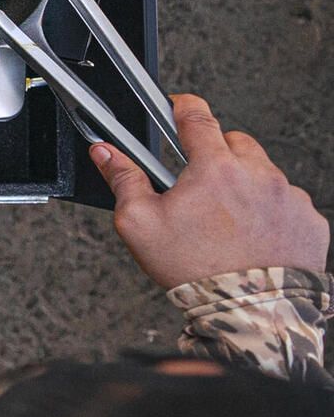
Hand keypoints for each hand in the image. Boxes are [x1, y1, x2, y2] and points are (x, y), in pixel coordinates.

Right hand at [93, 95, 328, 289]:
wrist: (250, 310)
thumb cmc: (196, 269)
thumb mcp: (140, 224)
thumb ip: (123, 180)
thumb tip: (106, 153)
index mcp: (215, 168)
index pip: (198, 116)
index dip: (183, 106)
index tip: (178, 107)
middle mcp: (258, 174)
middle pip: (234, 142)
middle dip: (216, 154)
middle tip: (199, 184)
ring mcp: (289, 197)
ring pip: (263, 172)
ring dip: (245, 183)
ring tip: (227, 218)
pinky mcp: (310, 220)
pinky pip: (288, 203)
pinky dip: (270, 211)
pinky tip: (252, 235)